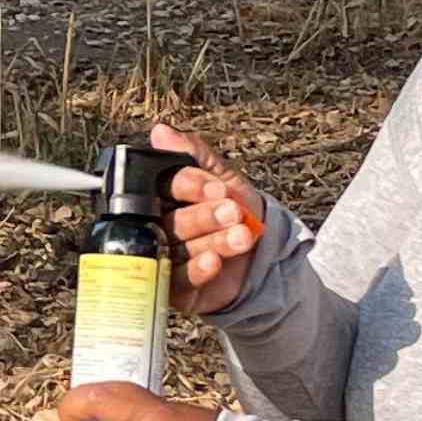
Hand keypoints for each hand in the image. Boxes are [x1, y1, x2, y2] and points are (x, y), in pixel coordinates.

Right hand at [150, 121, 265, 316]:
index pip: (164, 187)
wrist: (262, 258)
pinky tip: (215, 261)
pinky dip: (197, 271)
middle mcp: (159, 227)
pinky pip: (179, 281)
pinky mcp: (174, 289)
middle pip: (171, 220)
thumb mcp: (224, 178)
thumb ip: (196, 155)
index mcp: (165, 197)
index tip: (217, 188)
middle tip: (233, 212)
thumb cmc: (239, 213)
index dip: (190, 186)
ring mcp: (165, 259)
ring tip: (241, 236)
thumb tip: (160, 131)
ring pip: (179, 248)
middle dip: (205, 216)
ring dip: (212, 241)